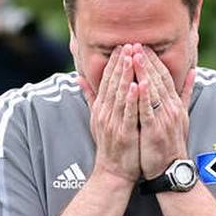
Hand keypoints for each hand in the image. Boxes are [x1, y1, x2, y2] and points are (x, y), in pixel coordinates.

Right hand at [86, 44, 140, 182]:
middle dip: (121, 62)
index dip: (114, 62)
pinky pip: (128, 113)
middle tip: (129, 43)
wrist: (112, 172)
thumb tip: (79, 78)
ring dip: (126, 75)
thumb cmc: (109, 145)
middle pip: (112, 83)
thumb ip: (91, 97)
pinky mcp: (123, 133)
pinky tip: (137, 85)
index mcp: (101, 108)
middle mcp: (105, 113)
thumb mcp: (96, 119)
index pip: (106, 80)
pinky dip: (131, 99)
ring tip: (132, 57)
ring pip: (119, 94)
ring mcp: (113, 123)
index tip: (122, 45)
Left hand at [136, 47, 195, 179]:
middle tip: (135, 43)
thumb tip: (193, 72)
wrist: (171, 168)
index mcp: (174, 103)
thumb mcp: (182, 115)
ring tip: (133, 55)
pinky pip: (147, 111)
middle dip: (146, 60)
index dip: (153, 59)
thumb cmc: (172, 142)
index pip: (164, 76)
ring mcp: (163, 119)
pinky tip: (136, 83)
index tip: (142, 44)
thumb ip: (185, 92)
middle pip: (158, 79)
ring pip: (152, 91)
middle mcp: (170, 108)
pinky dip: (142, 97)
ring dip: (143, 72)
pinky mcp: (154, 130)